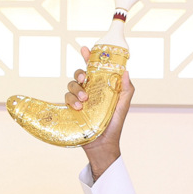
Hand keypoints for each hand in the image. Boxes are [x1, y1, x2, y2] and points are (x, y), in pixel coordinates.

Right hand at [66, 46, 132, 179]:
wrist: (103, 145)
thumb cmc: (114, 125)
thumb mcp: (123, 106)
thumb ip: (127, 90)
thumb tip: (126, 71)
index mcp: (101, 87)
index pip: (94, 69)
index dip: (89, 57)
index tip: (85, 49)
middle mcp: (89, 91)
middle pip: (79, 74)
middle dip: (80, 73)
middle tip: (85, 79)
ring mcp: (79, 99)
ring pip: (71, 84)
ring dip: (76, 88)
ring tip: (83, 100)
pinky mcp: (70, 109)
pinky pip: (65, 97)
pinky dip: (70, 99)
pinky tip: (77, 107)